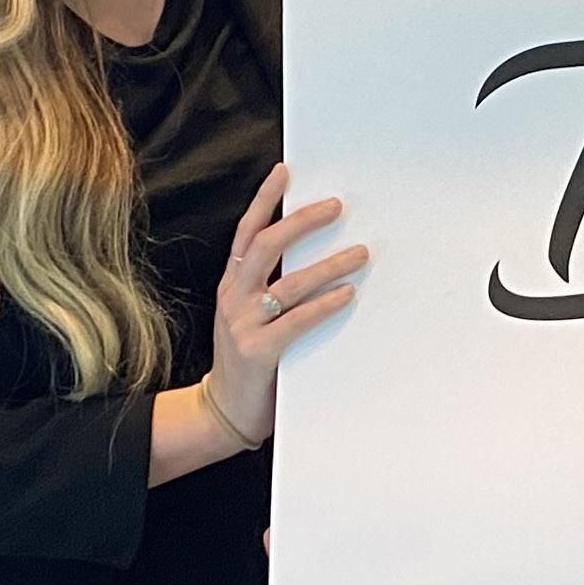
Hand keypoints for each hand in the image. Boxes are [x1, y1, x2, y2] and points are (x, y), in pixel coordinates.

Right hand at [209, 163, 365, 446]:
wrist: (223, 412)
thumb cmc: (247, 361)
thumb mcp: (250, 317)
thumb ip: (272, 291)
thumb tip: (319, 259)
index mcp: (231, 284)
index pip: (246, 232)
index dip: (264, 200)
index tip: (284, 173)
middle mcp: (232, 298)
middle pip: (267, 246)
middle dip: (303, 221)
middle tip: (336, 207)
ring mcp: (242, 324)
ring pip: (289, 283)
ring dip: (329, 265)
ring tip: (360, 254)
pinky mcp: (258, 351)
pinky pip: (297, 321)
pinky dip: (324, 305)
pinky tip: (347, 295)